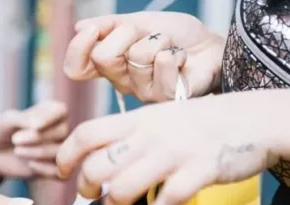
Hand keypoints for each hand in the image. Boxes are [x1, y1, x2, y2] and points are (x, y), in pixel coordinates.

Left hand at [0, 101, 68, 185]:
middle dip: (37, 137)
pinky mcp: (54, 168)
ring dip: (38, 152)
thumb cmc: (1, 131)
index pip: (61, 111)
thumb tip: (36, 125)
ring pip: (60, 152)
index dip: (49, 119)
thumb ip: (23, 119)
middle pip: (62, 132)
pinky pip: (60, 171)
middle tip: (15, 139)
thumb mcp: (7, 121)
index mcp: (52, 111)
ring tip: (17, 151)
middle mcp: (60, 129)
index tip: (33, 126)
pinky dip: (44, 169)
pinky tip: (30, 164)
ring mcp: (59, 149)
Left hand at [56, 91, 275, 204]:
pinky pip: (165, 203)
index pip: (87, 134)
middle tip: (94, 196)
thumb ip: (136, 134)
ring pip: (124, 187)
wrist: (261, 119)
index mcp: (140, 119)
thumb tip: (105, 162)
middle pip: (97, 166)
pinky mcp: (198, 173)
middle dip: (88, 188)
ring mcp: (175, 154)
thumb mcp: (165, 117)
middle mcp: (151, 135)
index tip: (61, 172)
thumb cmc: (208, 121)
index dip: (65, 155)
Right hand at [65, 12, 224, 101]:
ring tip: (171, 47)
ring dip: (158, 40)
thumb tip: (80, 27)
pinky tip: (181, 60)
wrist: (213, 47)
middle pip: (103, 57)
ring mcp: (142, 91)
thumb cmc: (179, 38)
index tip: (92, 31)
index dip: (78, 48)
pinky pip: (161, 65)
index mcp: (110, 65)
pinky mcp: (166, 97)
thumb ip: (110, 26)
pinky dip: (174, 52)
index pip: (76, 68)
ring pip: (136, 56)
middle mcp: (122, 81)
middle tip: (147, 34)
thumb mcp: (140, 22)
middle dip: (127, 33)